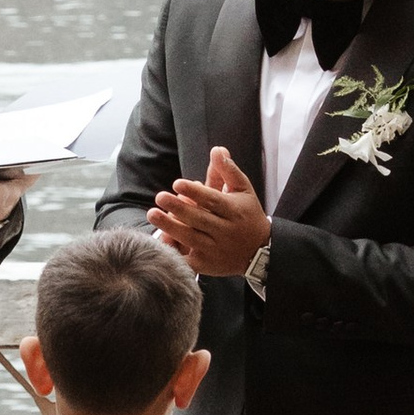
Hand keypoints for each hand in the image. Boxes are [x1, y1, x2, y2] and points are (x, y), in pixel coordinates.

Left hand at [151, 144, 269, 278]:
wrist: (261, 252)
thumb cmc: (248, 215)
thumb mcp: (243, 191)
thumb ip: (228, 170)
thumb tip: (217, 149)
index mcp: (234, 211)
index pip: (213, 200)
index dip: (195, 192)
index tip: (177, 183)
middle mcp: (226, 231)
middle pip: (199, 219)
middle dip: (178, 208)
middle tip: (159, 197)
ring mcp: (216, 250)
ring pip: (191, 238)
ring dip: (170, 226)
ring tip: (152, 214)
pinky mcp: (207, 265)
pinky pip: (188, 261)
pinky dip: (174, 253)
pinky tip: (159, 241)